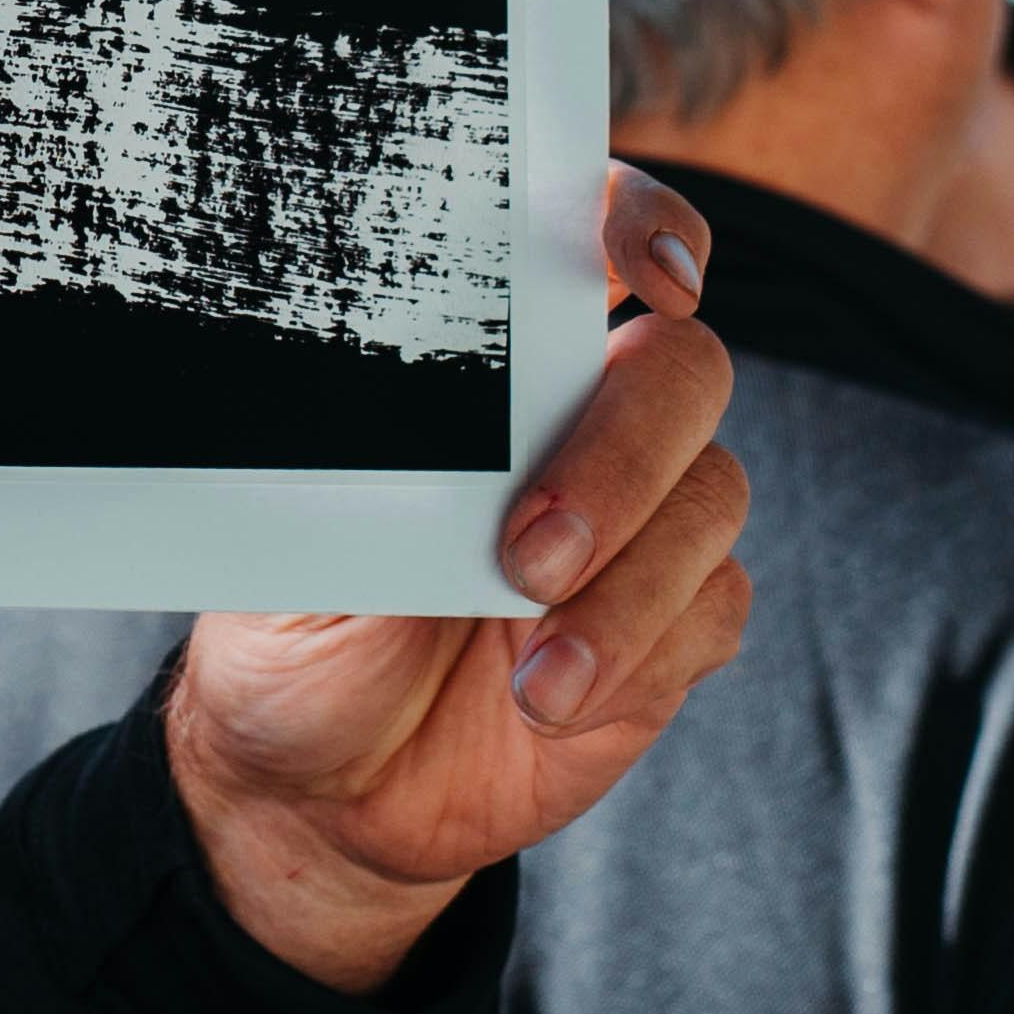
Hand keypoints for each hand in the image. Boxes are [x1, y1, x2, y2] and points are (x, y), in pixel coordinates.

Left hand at [166, 167, 744, 995]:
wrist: (324, 790)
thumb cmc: (300, 626)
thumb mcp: (303, 531)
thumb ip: (384, 457)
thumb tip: (420, 399)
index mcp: (489, 365)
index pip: (588, 237)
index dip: (641, 222)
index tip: (650, 272)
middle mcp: (581, 421)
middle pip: (682, 368)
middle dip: (623, 451)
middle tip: (529, 549)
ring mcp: (640, 522)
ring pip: (712, 495)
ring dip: (628, 586)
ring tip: (531, 667)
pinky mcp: (671, 628)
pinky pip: (712, 608)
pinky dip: (637, 653)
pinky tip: (548, 701)